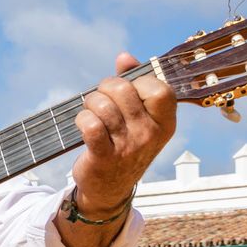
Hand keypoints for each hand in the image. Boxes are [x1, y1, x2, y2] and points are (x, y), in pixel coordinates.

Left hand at [70, 52, 176, 211]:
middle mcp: (150, 135)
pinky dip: (81, 119)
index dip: (139, 81)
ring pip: (103, 105)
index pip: (160, 89)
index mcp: (165, 123)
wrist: (110, 188)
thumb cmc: (124, 144)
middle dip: (105, 88)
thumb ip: (134, 83)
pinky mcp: (104, 156)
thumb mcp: (138, 117)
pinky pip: (90, 125)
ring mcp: (128, 147)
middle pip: (123, 90)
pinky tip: (83, 124)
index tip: (129, 90)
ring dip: (90, 103)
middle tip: (101, 99)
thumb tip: (124, 57)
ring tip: (91, 112)